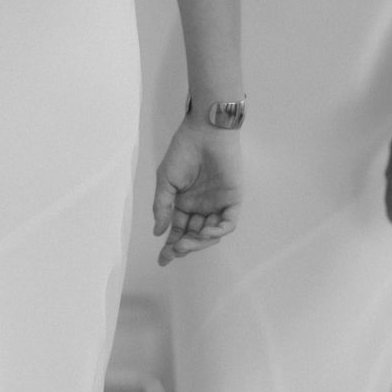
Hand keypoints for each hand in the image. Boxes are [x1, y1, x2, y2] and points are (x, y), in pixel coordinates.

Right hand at [153, 120, 241, 265]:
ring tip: (186, 243)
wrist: (204, 132)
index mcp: (184, 204)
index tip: (162, 260)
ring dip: (199, 242)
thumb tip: (158, 232)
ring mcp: (217, 204)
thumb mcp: (165, 180)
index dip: (170, 246)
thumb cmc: (183, 151)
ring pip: (210, 233)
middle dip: (184, 247)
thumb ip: (163, 206)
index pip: (178, 231)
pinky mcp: (232, 199)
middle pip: (193, 236)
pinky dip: (219, 231)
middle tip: (175, 250)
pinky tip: (206, 233)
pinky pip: (228, 222)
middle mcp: (201, 207)